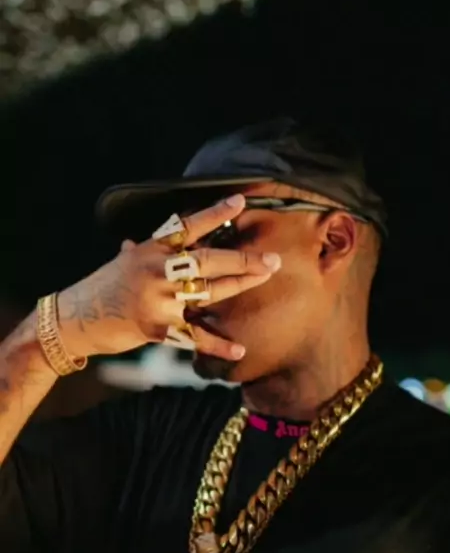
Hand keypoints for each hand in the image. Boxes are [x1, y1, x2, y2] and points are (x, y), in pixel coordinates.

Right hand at [57, 195, 280, 361]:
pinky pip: (195, 337)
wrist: (75, 319)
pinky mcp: (158, 328)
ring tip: (264, 278)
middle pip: (207, 261)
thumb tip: (146, 240)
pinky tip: (239, 350)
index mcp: (150, 249)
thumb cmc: (101, 288)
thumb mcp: (123, 262)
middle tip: (272, 258)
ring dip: (239, 286)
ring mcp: (158, 299)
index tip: (240, 202)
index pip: (187, 227)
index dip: (214, 214)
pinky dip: (218, 346)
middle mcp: (156, 270)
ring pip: (208, 293)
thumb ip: (142, 252)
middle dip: (242, 260)